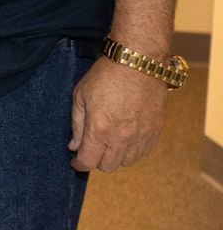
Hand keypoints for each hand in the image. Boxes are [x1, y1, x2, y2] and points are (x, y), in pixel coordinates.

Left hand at [70, 56, 170, 171]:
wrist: (138, 63)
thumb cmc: (105, 76)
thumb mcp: (80, 96)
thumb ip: (77, 125)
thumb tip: (74, 146)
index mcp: (100, 129)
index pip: (88, 162)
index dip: (79, 164)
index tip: (75, 161)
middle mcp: (122, 138)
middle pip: (108, 166)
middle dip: (96, 160)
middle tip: (91, 147)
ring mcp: (141, 137)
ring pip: (126, 162)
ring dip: (115, 156)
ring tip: (109, 141)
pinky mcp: (156, 132)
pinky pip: (142, 153)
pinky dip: (132, 151)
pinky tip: (125, 138)